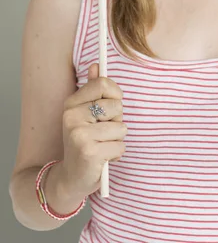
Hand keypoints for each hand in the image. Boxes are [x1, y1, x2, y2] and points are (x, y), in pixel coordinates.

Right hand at [58, 63, 125, 198]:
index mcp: (71, 104)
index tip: (111, 107)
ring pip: (121, 127)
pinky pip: (120, 146)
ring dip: (117, 139)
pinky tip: (103, 159)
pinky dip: (116, 154)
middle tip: (103, 132)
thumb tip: (97, 65)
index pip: (103, 84)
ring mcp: (80, 135)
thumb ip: (92, 90)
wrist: (70, 178)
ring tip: (102, 146)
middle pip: (115, 104)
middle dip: (117, 119)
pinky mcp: (90, 153)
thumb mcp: (85, 114)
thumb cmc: (83, 141)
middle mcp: (72, 117)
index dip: (114, 94)